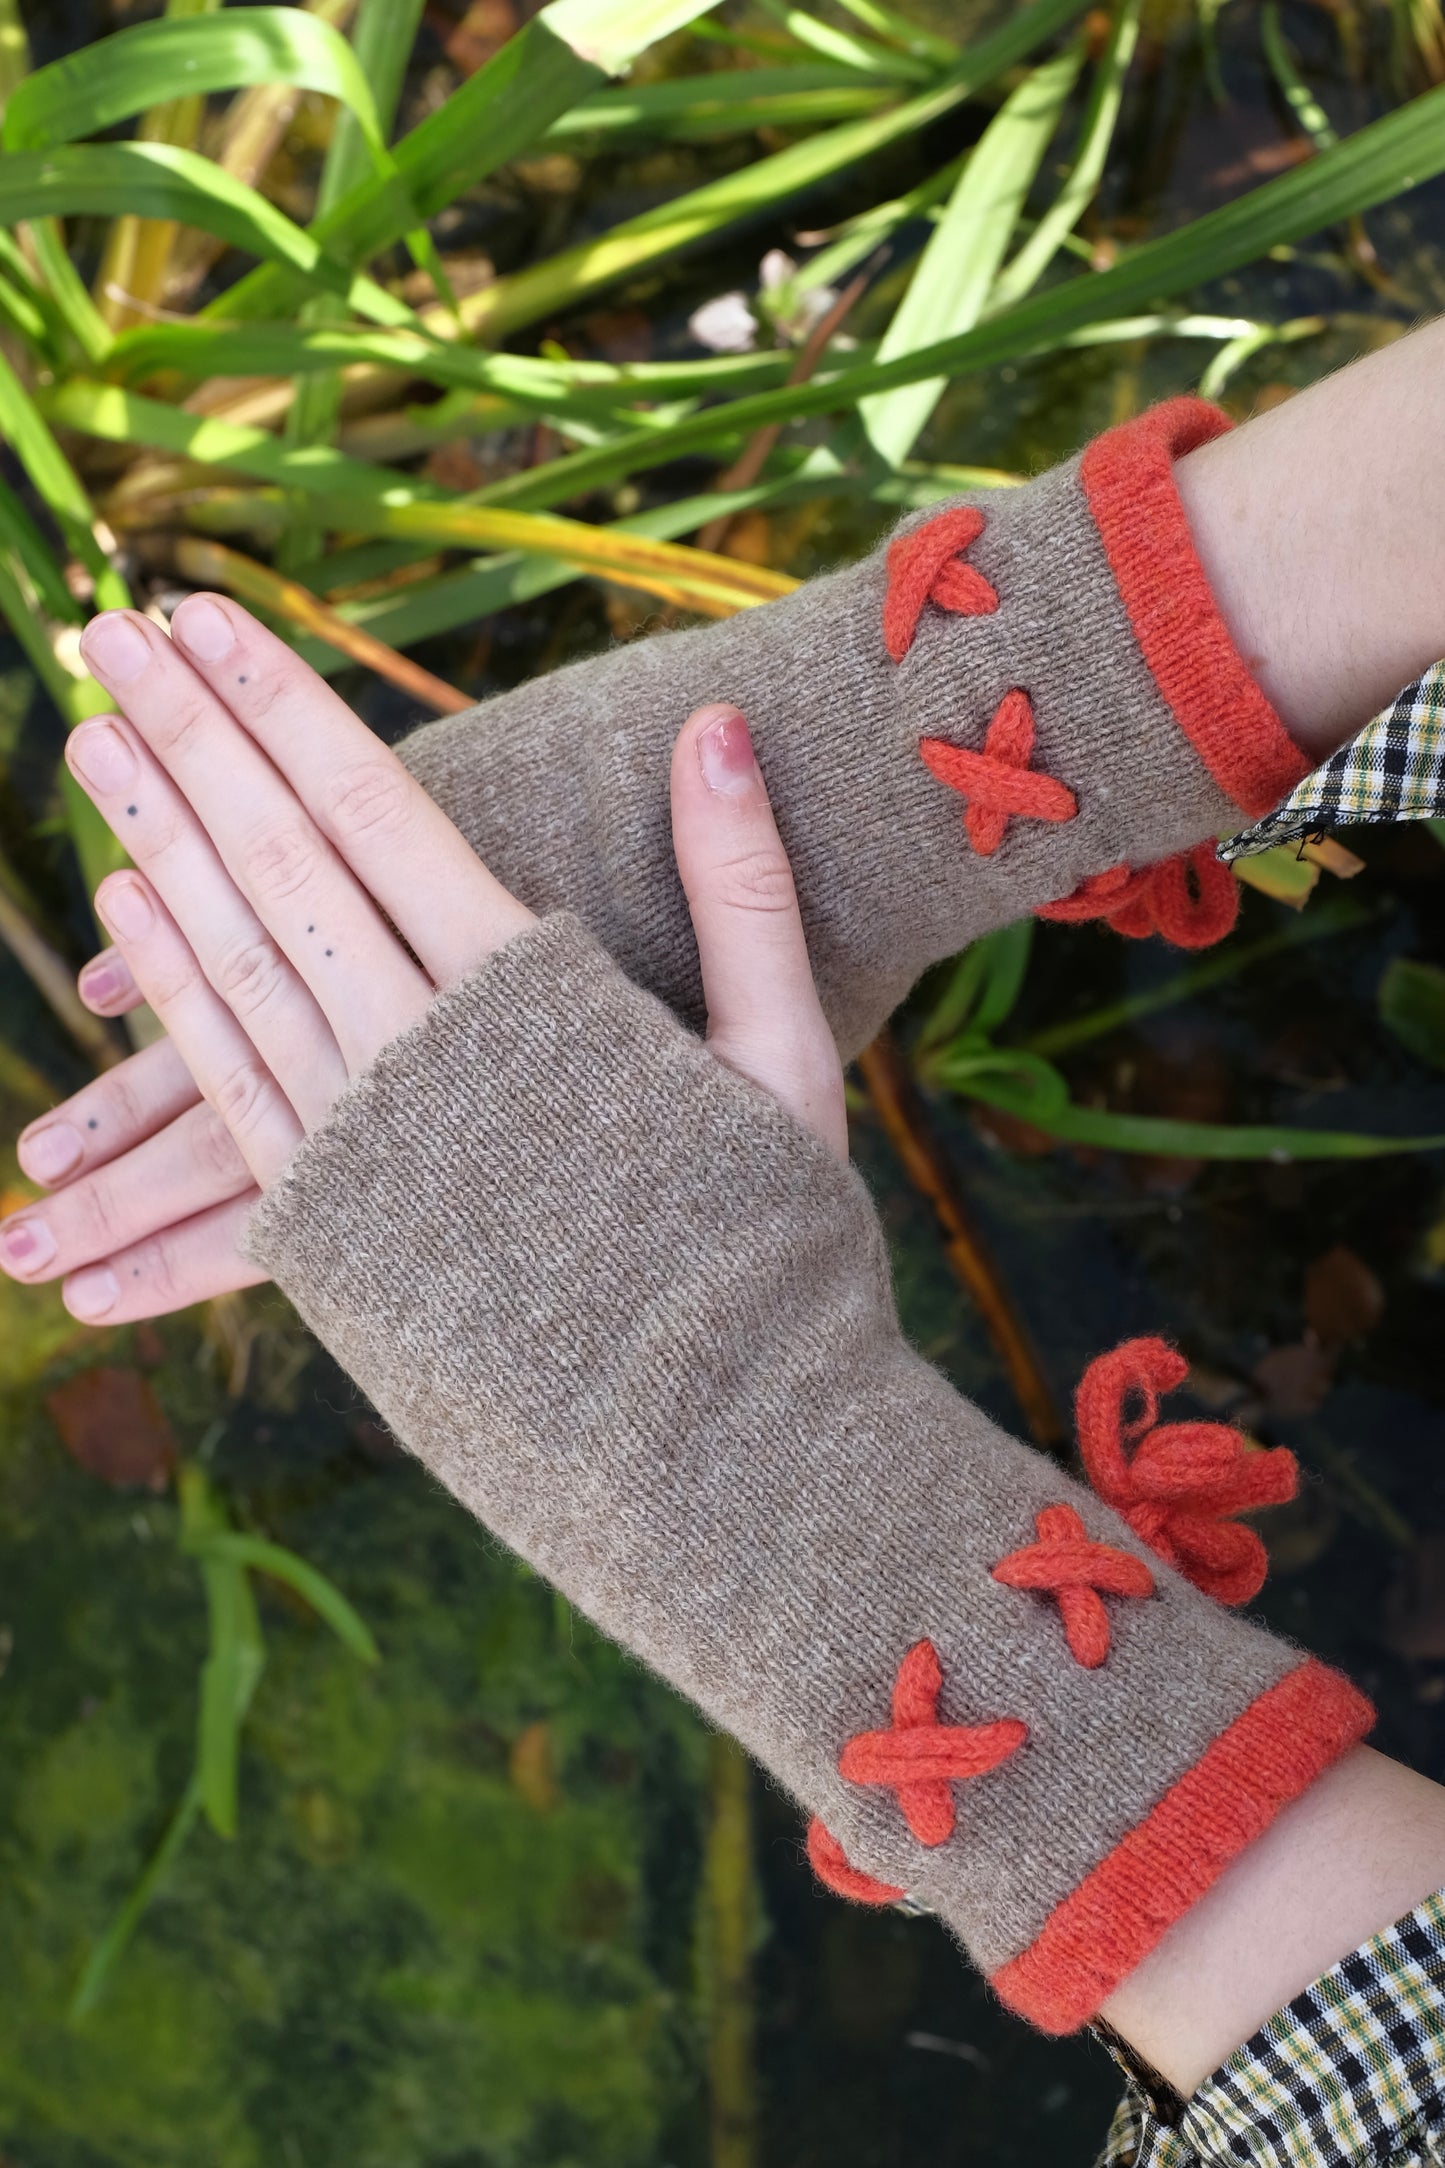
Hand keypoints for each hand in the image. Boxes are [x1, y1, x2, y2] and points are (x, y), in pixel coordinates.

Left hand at [1, 598, 844, 1321]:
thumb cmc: (770, 1244)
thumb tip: (714, 724)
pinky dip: (169, 997)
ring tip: (91, 741)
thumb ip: (740, 887)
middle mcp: (420, 1058)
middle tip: (110, 638)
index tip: (206, 618)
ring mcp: (361, 1146)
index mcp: (529, 999)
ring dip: (153, 845)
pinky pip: (229, 1089)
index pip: (375, 812)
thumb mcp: (786, 1055)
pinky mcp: (334, 1229)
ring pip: (229, 967)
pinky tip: (119, 915)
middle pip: (279, 866)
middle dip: (192, 742)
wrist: (718, 1445)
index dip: (284, 707)